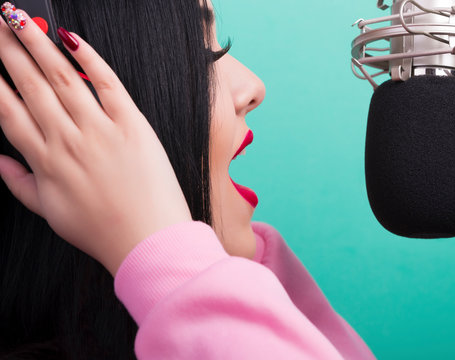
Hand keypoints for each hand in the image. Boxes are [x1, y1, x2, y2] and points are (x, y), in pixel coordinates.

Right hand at [0, 8, 191, 274]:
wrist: (148, 238)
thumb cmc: (103, 229)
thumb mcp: (52, 213)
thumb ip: (21, 185)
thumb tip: (0, 162)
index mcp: (46, 161)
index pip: (8, 111)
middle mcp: (68, 140)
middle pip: (30, 86)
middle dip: (8, 50)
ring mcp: (100, 130)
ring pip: (62, 78)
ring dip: (38, 44)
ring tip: (19, 19)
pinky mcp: (132, 125)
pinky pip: (107, 84)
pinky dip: (90, 59)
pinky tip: (73, 40)